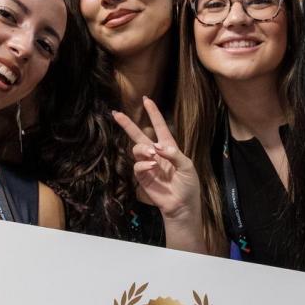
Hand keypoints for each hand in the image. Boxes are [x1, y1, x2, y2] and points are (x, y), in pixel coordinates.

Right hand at [111, 97, 200, 220]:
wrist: (182, 205)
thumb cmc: (188, 185)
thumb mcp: (187, 166)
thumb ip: (174, 154)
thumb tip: (157, 146)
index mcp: (169, 147)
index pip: (160, 126)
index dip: (153, 113)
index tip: (146, 100)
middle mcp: (156, 153)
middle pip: (139, 135)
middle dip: (128, 124)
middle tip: (116, 113)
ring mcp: (148, 165)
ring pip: (137, 149)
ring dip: (143, 149)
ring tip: (153, 155)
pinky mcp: (143, 177)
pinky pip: (137, 166)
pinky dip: (143, 164)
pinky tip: (153, 166)